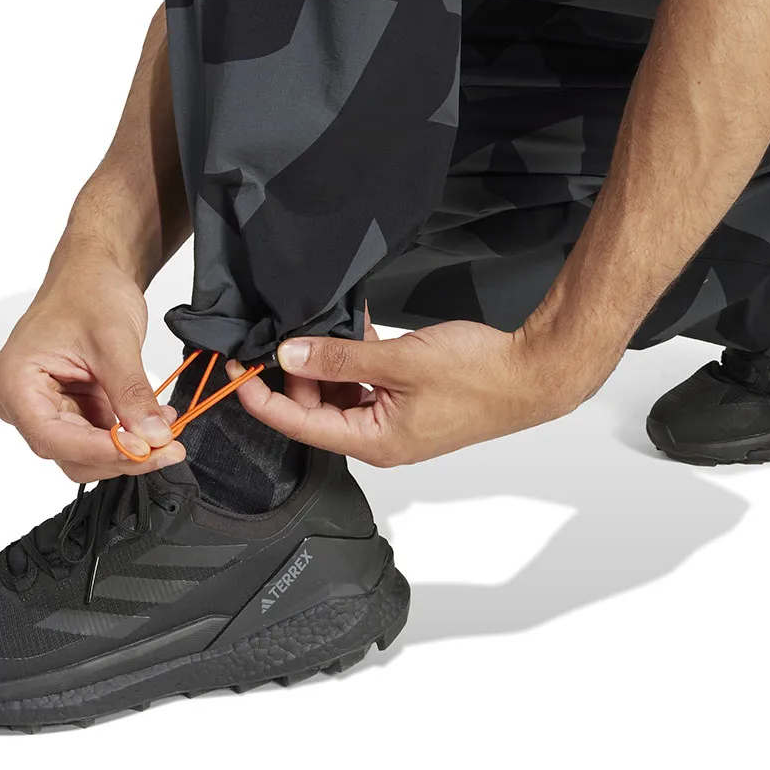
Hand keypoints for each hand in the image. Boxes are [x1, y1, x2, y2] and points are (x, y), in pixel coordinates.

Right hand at [0, 249, 186, 482]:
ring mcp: (49, 407)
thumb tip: (153, 437)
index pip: (52, 437)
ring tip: (168, 432)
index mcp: (16, 381)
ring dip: (130, 448)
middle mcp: (24, 401)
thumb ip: (131, 392)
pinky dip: (131, 434)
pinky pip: (100, 435)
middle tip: (169, 448)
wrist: (94, 271)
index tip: (145, 450)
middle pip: (69, 452)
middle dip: (121, 455)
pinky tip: (158, 422)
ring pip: (87, 451)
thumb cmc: (89, 290)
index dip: (101, 450)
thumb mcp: (114, 341)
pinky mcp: (73, 407)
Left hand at [229, 311, 616, 467]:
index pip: (297, 426)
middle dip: (296, 373)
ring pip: (339, 396)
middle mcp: (379, 440)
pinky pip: (366, 385)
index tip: (236, 368)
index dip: (261, 396)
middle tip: (283, 333)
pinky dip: (353, 360)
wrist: (532, 373)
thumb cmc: (479, 376)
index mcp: (374, 442)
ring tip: (319, 328)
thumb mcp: (400, 361)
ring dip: (326, 363)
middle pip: (315, 410)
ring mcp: (395, 423)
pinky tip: (352, 330)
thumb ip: (341, 357)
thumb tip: (291, 354)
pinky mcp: (408, 405)